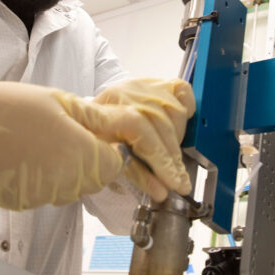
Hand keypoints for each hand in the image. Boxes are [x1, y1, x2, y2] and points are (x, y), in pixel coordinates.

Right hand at [0, 77, 123, 210]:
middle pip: (94, 180)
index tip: (96, 137)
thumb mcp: (63, 102)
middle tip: (63, 135)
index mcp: (80, 153)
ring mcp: (40, 196)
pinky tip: (25, 158)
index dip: (109, 151)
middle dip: (89, 161)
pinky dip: (41, 180)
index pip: (115, 165)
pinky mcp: (21, 202)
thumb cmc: (13, 105)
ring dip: (66, 171)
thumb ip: (100, 121)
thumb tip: (130, 128)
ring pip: (70, 189)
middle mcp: (64, 181)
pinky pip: (45, 194)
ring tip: (41, 144)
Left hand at [87, 78, 194, 200]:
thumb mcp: (109, 156)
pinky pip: (181, 90)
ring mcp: (142, 86)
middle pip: (163, 126)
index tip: (175, 183)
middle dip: (173, 159)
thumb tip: (161, 192)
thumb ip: (135, 173)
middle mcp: (128, 94)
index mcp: (111, 111)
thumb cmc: (96, 138)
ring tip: (172, 156)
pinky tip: (181, 125)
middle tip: (179, 179)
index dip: (163, 164)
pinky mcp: (154, 82)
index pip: (146, 138)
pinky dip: (187, 106)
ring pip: (176, 112)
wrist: (87, 114)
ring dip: (179, 139)